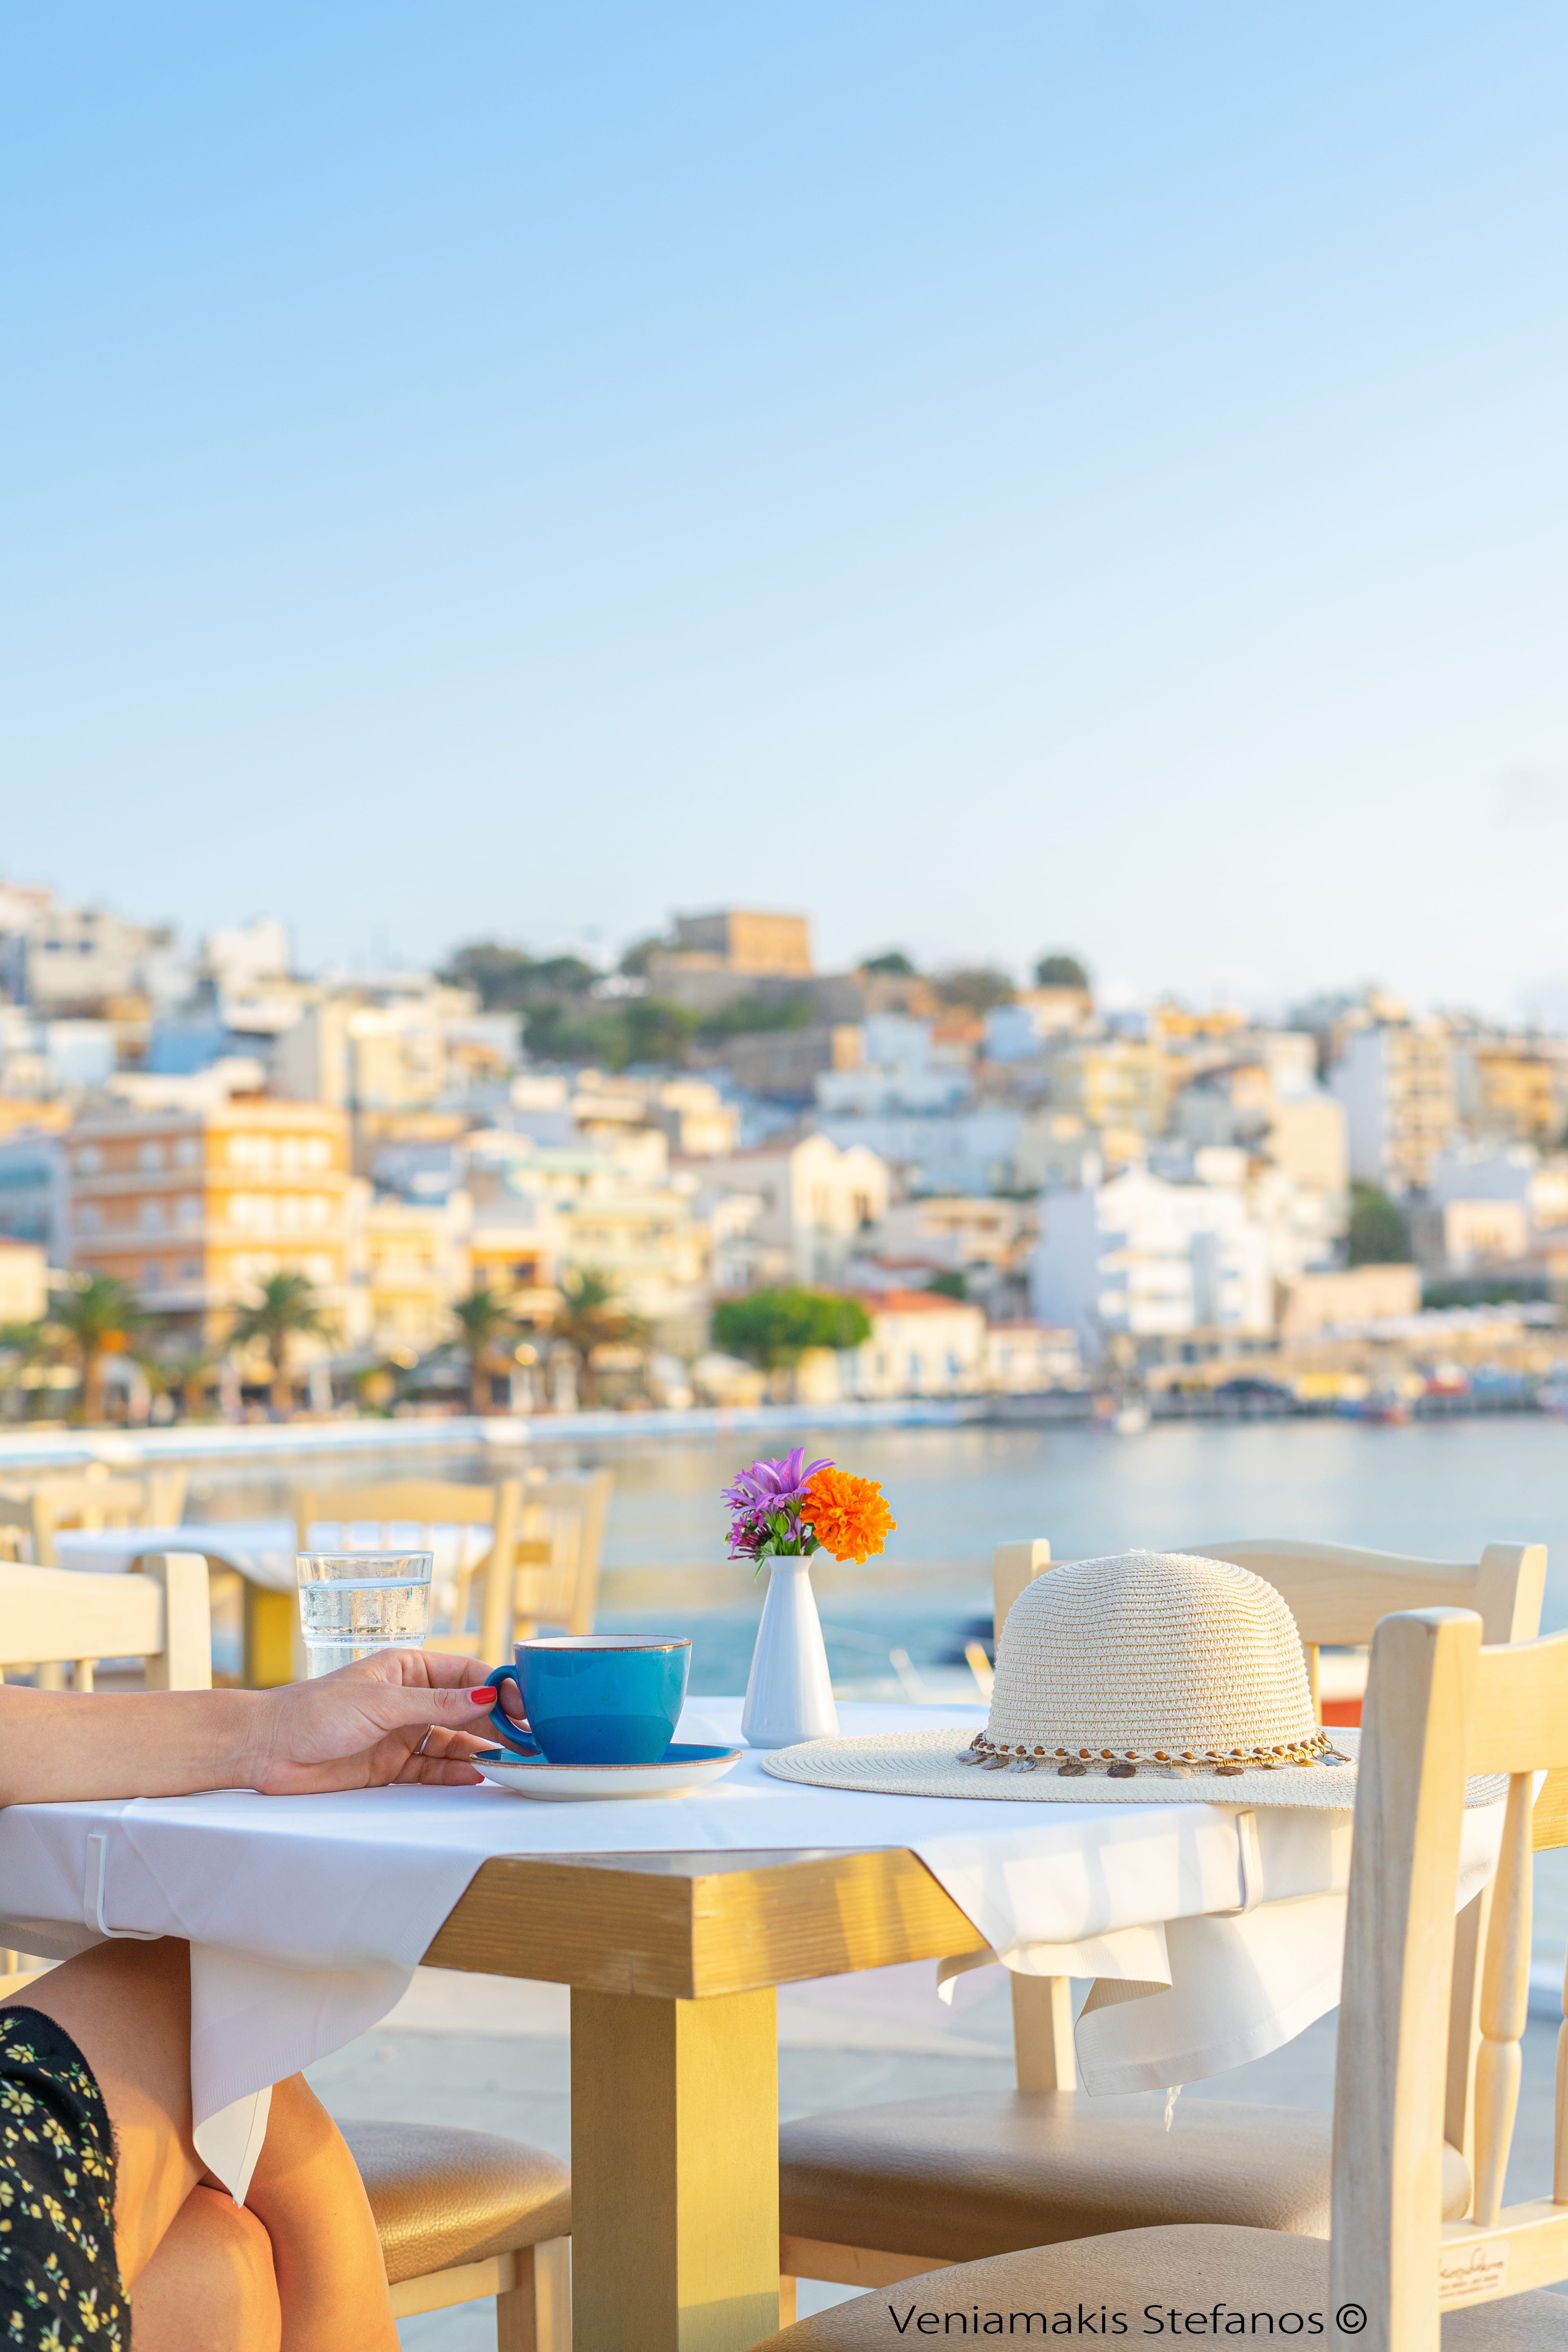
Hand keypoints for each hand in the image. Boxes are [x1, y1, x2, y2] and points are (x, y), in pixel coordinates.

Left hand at [240, 1651, 519, 1794]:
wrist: (266, 1749)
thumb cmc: (314, 1711)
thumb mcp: (381, 1702)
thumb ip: (436, 1704)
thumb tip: (486, 1698)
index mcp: (408, 1670)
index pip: (466, 1675)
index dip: (497, 1688)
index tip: (526, 1705)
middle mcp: (409, 1701)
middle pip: (465, 1712)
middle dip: (495, 1725)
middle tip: (528, 1742)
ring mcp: (401, 1735)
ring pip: (452, 1743)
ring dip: (478, 1753)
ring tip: (508, 1765)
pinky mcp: (390, 1767)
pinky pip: (432, 1770)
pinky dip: (454, 1774)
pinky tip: (475, 1778)